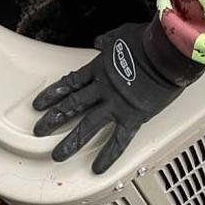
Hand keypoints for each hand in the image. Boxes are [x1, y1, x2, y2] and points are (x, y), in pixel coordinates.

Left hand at [32, 22, 199, 173]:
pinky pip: (118, 141)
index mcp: (99, 70)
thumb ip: (107, 40)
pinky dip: (108, 155)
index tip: (38, 105)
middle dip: (54, 120)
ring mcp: (116, 105)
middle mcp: (102, 90)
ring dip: (72, 142)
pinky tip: (97, 169)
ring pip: (88, 126)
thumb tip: (99, 42)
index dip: (52, 95)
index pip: (69, 84)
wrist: (165, 53)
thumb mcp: (121, 35)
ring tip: (58, 155)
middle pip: (72, 106)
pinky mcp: (132, 117)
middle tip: (39, 131)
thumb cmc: (147, 41)